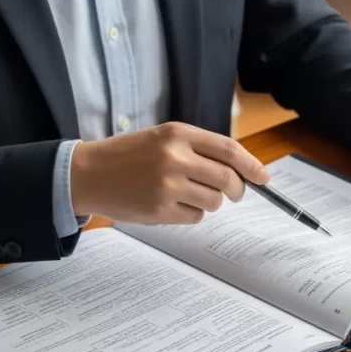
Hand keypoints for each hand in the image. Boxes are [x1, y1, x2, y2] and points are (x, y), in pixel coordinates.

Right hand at [70, 122, 269, 224]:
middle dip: (237, 189)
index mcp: (177, 134)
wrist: (86, 174)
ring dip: (210, 202)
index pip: (229, 150)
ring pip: (214, 201)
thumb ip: (198, 149)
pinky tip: (170, 205)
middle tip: (234, 193)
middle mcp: (174, 158)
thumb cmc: (128, 155)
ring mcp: (167, 186)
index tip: (264, 177)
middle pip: (227, 179)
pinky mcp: (160, 210)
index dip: (252, 165)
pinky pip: (195, 217)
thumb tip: (241, 170)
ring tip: (187, 194)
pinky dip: (191, 214)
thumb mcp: (162, 139)